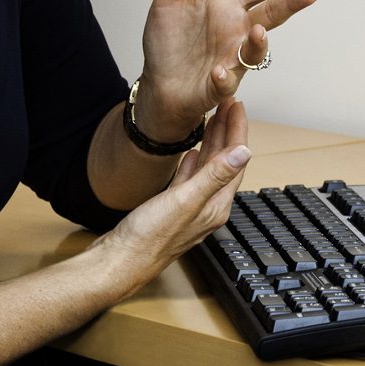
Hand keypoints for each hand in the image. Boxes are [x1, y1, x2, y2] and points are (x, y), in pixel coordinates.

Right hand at [95, 98, 251, 285]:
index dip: (237, 131)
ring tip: (213, 118)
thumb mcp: (185, 201)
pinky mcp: (172, 210)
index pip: (235, 161)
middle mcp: (207, 207)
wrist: (119, 262)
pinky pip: (190, 179)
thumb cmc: (149, 237)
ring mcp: (190, 208)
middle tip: (227, 103)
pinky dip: (194, 162)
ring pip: (207, 168)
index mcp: (216, 205)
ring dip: (212, 142)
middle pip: (224, 162)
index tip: (237, 105)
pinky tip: (192, 153)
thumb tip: (245, 152)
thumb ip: (215, 175)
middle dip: (227, 131)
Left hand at [137, 0, 319, 138]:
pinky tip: (218, 72)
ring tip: (258, 31)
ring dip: (259, 42)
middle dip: (292, 2)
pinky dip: (225, 77)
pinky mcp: (219, 83)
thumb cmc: (167, 42)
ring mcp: (232, 57)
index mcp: (228, 4)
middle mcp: (237, 29)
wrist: (158, 83)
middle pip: (271, 13)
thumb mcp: (168, 0)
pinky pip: (227, 81)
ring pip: (255, 50)